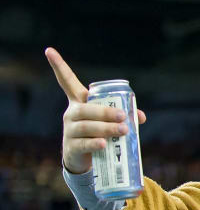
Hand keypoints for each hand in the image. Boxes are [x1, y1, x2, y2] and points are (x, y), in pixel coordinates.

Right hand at [46, 47, 145, 173]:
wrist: (85, 159)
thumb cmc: (99, 134)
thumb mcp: (109, 122)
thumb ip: (125, 116)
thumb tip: (140, 116)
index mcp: (79, 102)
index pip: (66, 82)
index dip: (58, 67)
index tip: (49, 50)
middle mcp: (71, 113)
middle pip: (85, 109)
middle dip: (105, 112)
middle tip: (123, 116)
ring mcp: (69, 130)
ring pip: (86, 126)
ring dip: (105, 128)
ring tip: (122, 130)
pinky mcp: (71, 147)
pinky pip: (83, 144)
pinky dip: (94, 143)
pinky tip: (103, 143)